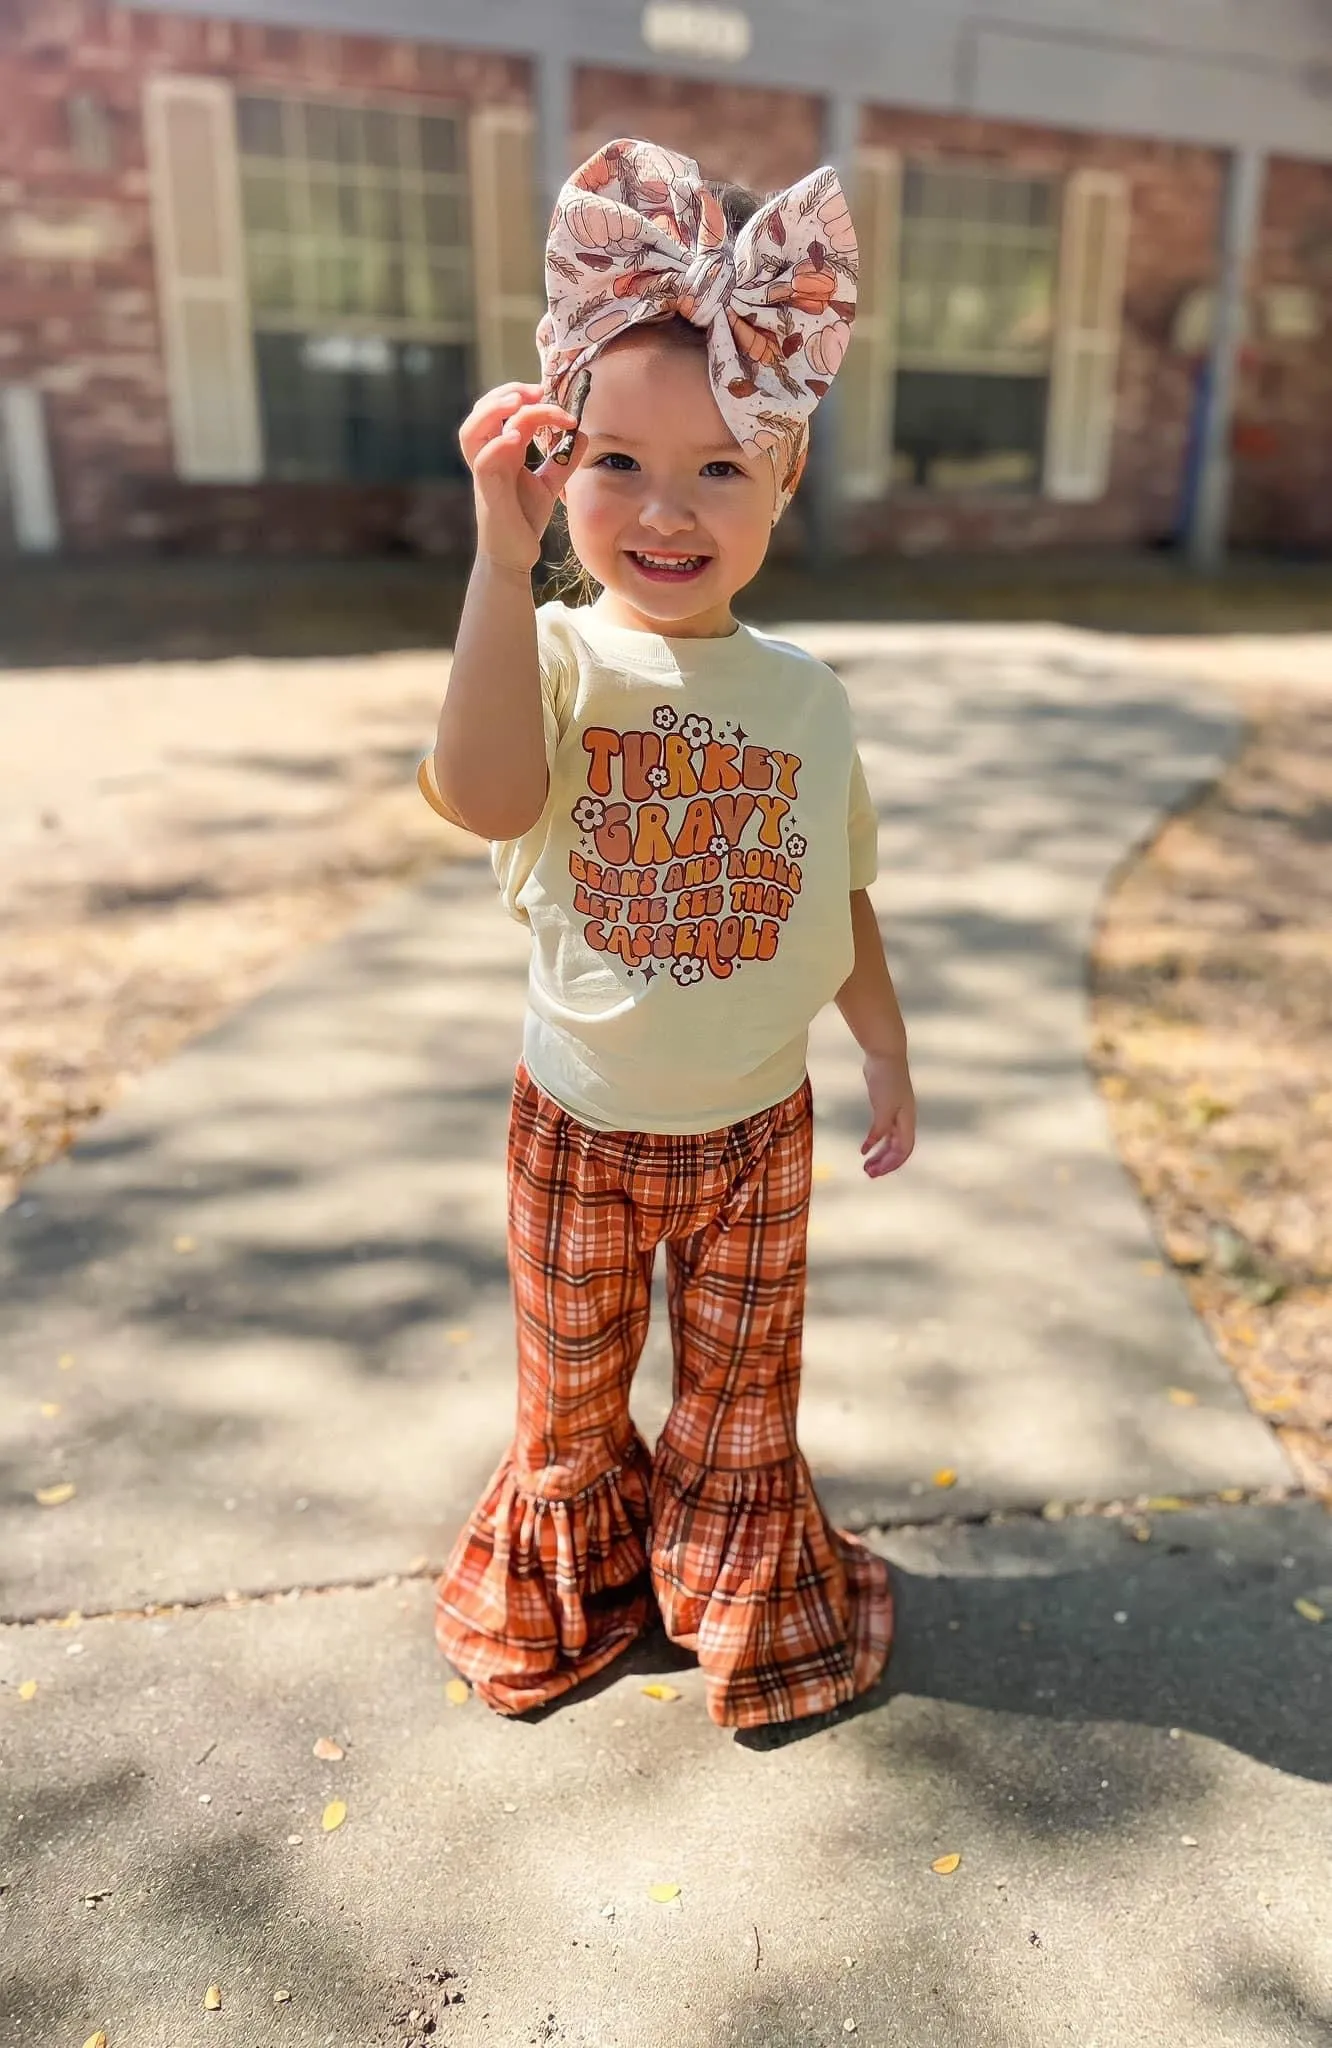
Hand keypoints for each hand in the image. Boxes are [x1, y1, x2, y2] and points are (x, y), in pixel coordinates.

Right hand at [458, 381, 585, 572]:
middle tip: (536, 390)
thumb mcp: (548, 484)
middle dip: (506, 393)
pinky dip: (497, 446)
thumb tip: (582, 434)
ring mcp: (486, 475)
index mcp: (501, 451)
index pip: (505, 412)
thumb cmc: (523, 518)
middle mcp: (489, 457)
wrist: (515, 556)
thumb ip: (563, 460)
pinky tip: (516, 437)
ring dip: (492, 411)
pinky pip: (483, 463)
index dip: (526, 398)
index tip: (552, 397)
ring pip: (472, 432)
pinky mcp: (489, 494)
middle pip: (481, 412)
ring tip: (517, 402)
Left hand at [861, 1052, 915, 1178]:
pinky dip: (874, 1141)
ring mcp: (896, 1114)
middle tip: (868, 1173)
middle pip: (897, 1149)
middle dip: (885, 1163)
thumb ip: (880, 1127)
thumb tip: (872, 1147)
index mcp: (907, 1121)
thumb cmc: (887, 1080)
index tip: (876, 1172)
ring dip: (880, 1155)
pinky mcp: (885, 1107)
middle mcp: (904, 1120)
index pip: (904, 1150)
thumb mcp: (884, 1106)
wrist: (885, 1055)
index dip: (892, 1163)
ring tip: (866, 1165)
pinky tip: (864, 1149)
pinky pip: (882, 1132)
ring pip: (890, 1142)